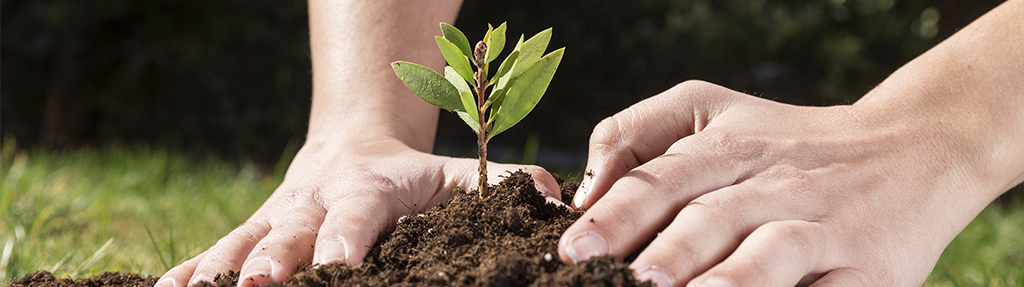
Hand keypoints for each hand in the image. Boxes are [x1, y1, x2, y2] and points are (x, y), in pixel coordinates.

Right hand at [157, 138, 560, 286]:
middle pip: (289, 232)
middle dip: (274, 262)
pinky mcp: (249, 231)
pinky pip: (213, 252)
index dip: (348, 239)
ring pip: (240, 243)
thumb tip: (560, 205)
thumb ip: (504, 187)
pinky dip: (189, 273)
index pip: (360, 213)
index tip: (340, 267)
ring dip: (220, 272)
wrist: (349, 148)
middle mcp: (315, 202)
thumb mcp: (457, 175)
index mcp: (370, 189)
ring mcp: (275, 217)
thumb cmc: (412, 177)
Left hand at [557, 80, 1015, 285]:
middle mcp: (774, 182)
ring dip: (723, 277)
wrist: (913, 149)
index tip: (571, 245)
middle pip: (709, 214)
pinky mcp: (868, 268)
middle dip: (659, 248)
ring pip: (768, 250)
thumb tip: (587, 185)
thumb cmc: (788, 141)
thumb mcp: (712, 109)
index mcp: (729, 145)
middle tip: (608, 277)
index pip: (663, 177)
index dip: (616, 212)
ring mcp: (822, 225)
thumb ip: (641, 132)